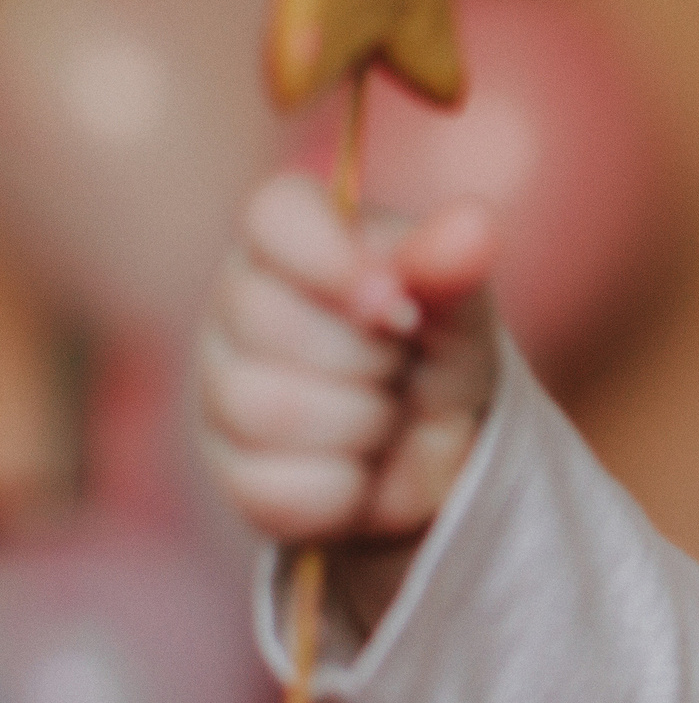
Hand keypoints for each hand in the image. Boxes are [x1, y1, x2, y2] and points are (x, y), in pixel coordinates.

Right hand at [196, 173, 500, 633]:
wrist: (442, 467)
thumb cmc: (440, 362)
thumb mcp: (463, 315)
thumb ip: (454, 269)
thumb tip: (472, 222)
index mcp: (296, 242)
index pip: (274, 214)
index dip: (332, 257)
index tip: (394, 300)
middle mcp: (239, 307)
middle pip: (267, 319)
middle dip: (368, 357)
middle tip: (401, 367)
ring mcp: (222, 391)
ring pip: (269, 408)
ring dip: (364, 423)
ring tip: (386, 416)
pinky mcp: (231, 474)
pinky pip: (279, 486)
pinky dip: (345, 488)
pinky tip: (361, 469)